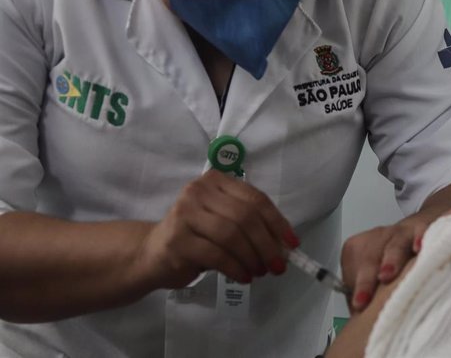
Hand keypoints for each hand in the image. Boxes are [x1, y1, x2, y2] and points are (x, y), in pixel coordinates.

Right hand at [138, 170, 299, 288]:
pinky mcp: (177, 239)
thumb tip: (285, 245)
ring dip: (252, 258)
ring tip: (260, 272)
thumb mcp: (224, 222)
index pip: (255, 199)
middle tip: (278, 266)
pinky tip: (243, 276)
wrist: (152, 253)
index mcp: (216, 180)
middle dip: (268, 244)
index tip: (292, 244)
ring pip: (232, 235)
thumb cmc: (196, 236)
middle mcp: (198, 191)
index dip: (278, 222)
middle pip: (245, 217)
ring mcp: (185, 213)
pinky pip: (217, 255)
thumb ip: (251, 225)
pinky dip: (236, 268)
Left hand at [340, 216, 427, 312]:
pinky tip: (420, 248)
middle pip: (369, 257)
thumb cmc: (395, 260)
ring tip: (386, 276)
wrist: (419, 230)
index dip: (356, 286)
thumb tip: (360, 321)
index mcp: (361, 249)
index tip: (358, 305)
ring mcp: (401, 233)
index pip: (353, 265)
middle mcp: (379, 238)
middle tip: (364, 300)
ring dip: (390, 260)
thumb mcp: (375, 274)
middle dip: (366, 279)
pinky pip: (421, 231)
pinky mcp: (424, 228)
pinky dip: (420, 238)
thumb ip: (366, 294)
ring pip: (394, 245)